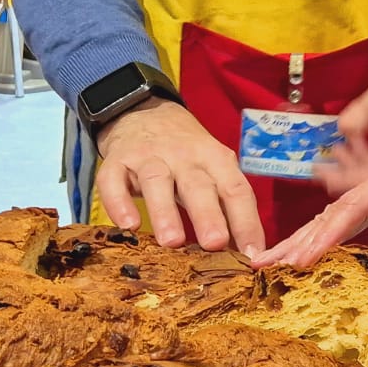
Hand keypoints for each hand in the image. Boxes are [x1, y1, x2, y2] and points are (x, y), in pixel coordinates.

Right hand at [94, 97, 265, 256]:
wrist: (144, 112)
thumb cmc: (186, 154)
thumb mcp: (212, 169)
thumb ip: (225, 206)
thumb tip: (245, 254)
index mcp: (215, 159)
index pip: (236, 189)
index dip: (246, 221)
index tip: (253, 254)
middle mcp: (184, 156)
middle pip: (198, 184)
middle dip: (208, 215)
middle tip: (215, 243)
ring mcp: (148, 156)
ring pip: (157, 180)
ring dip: (165, 211)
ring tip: (171, 241)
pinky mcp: (117, 161)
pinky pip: (114, 180)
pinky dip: (118, 202)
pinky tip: (127, 225)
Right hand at [259, 152, 367, 317]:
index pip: (357, 206)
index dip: (327, 234)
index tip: (301, 260)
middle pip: (334, 210)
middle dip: (299, 239)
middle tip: (262, 266)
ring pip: (333, 215)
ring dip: (301, 240)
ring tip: (265, 264)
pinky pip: (344, 220)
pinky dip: (319, 239)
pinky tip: (296, 258)